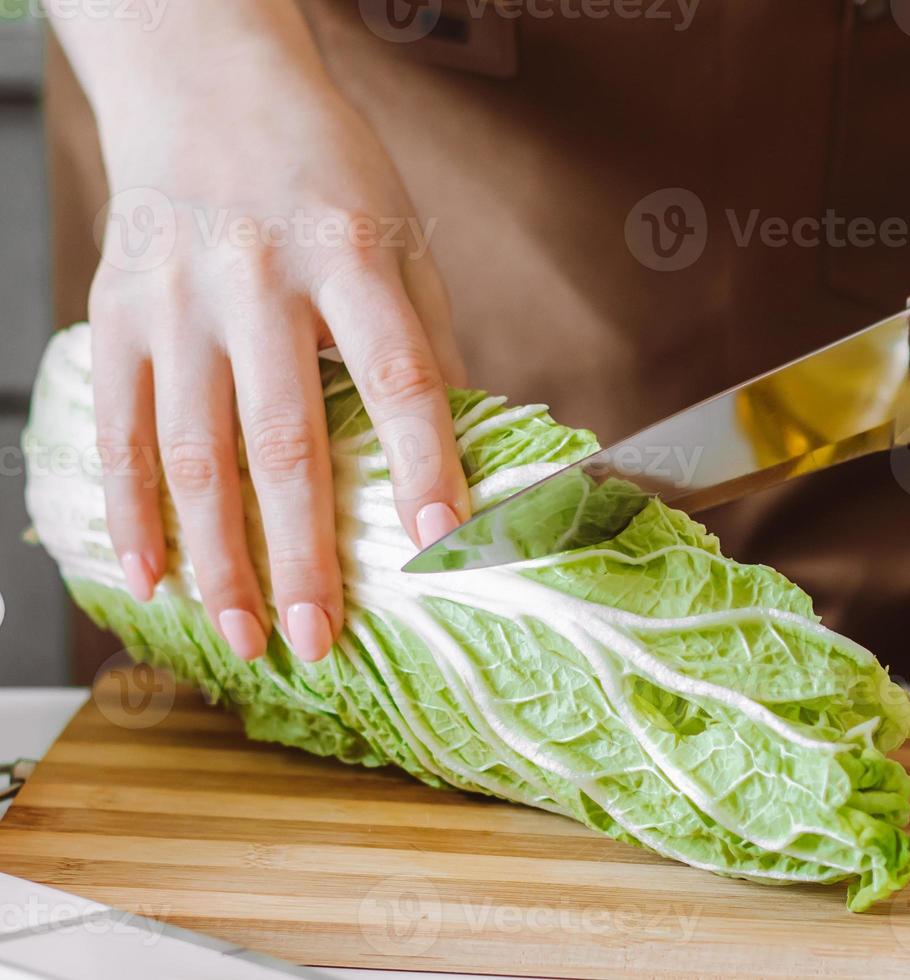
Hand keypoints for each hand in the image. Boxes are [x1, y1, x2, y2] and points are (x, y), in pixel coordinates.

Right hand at [89, 71, 468, 662]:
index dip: (423, 462)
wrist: (206, 87)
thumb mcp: (401, 237)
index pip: (398, 373)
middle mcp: (257, 277)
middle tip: (322, 637)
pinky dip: (131, 512)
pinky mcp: (117, 312)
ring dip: (217, 557)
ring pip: (192, 451)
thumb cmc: (326, 174)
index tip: (444, 542)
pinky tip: (150, 578)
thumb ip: (428, 341)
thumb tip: (465, 454)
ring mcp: (177, 299)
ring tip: (244, 635)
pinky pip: (118, 430)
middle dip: (301, 553)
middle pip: (282, 438)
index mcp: (350, 252)